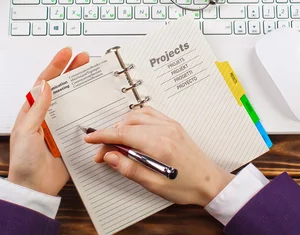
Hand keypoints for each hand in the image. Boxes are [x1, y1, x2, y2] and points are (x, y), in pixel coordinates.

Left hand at [8, 47, 89, 195]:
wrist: (34, 189)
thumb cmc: (23, 163)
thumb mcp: (26, 132)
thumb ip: (37, 109)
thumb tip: (45, 86)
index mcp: (32, 111)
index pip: (45, 83)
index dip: (55, 66)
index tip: (66, 53)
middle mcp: (47, 116)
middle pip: (62, 87)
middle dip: (72, 70)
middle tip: (84, 58)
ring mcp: (60, 126)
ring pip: (74, 100)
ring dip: (82, 87)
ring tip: (93, 73)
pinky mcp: (71, 138)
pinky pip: (83, 120)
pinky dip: (90, 109)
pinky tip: (98, 100)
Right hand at [84, 107, 233, 205]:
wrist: (209, 182)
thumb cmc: (186, 186)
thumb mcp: (154, 184)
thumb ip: (129, 168)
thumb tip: (110, 156)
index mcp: (159, 146)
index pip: (123, 134)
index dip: (102, 135)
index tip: (90, 139)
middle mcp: (165, 130)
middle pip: (127, 125)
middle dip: (110, 136)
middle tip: (103, 153)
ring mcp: (170, 125)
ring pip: (136, 116)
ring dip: (121, 125)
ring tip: (116, 142)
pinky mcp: (173, 125)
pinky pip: (149, 113)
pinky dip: (135, 118)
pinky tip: (131, 128)